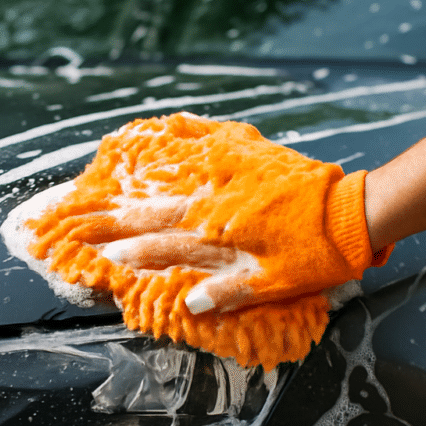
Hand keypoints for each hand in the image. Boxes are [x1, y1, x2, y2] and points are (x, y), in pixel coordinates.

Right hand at [25, 112, 391, 367]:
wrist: (352, 213)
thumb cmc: (314, 255)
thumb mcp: (271, 283)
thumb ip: (226, 291)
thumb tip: (187, 303)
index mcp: (213, 233)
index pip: (155, 246)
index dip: (120, 253)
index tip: (89, 256)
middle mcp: (212, 199)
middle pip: (150, 210)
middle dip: (110, 218)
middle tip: (73, 218)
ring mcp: (228, 172)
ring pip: (172, 174)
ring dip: (136, 179)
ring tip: (105, 178)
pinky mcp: (248, 153)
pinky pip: (209, 136)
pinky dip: (185, 129)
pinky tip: (168, 122)